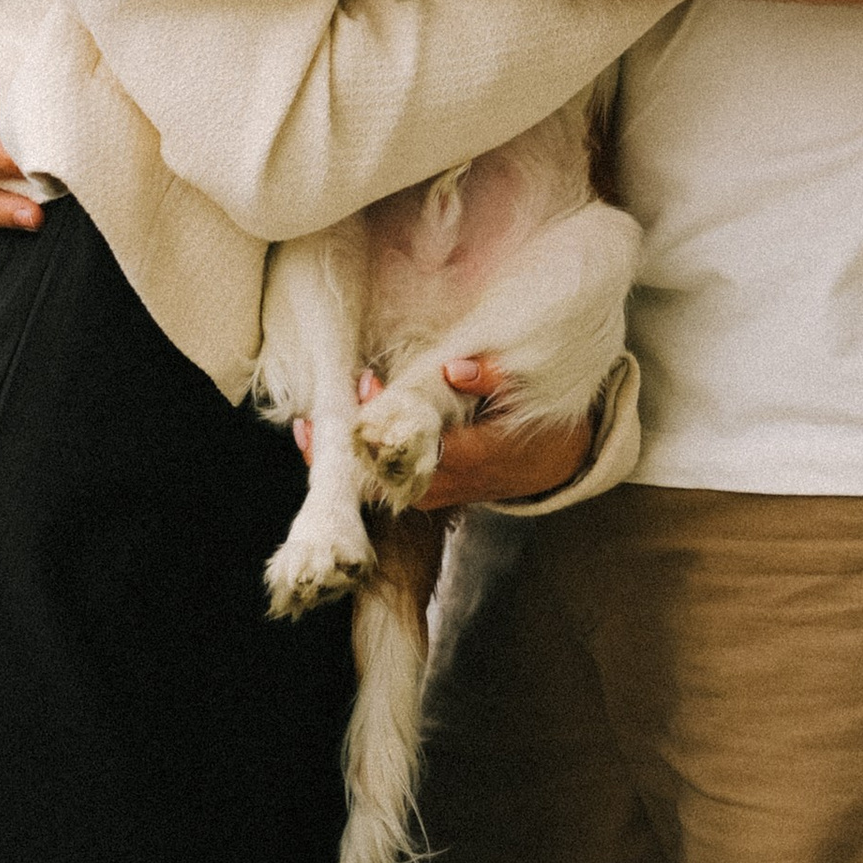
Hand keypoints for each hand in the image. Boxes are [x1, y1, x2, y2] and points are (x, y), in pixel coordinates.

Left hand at [292, 354, 598, 510]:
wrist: (552, 466)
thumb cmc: (541, 427)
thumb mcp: (530, 398)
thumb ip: (494, 379)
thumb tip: (454, 368)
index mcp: (470, 458)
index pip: (414, 445)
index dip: (383, 420)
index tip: (367, 385)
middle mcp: (444, 484)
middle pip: (383, 474)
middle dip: (348, 444)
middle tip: (315, 417)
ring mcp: (434, 494)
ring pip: (378, 485)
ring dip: (347, 456)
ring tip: (310, 430)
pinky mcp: (427, 494)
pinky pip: (383, 485)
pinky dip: (356, 465)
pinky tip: (334, 442)